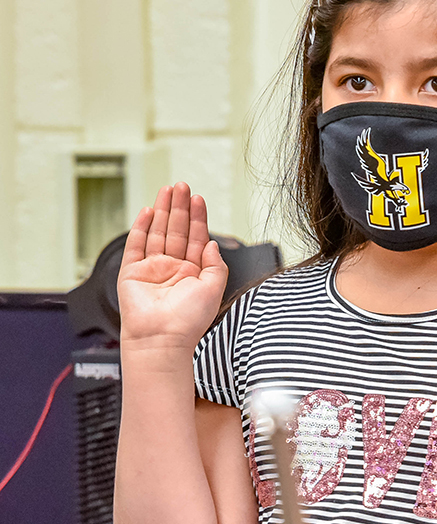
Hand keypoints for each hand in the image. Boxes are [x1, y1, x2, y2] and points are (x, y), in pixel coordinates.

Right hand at [117, 183, 228, 349]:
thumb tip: (213, 243)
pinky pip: (136, 244)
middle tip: (182, 186)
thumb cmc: (188, 321)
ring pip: (158, 232)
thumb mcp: (214, 288)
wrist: (162, 338)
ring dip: (163, 210)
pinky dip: (141, 227)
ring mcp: (152, 269)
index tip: (198, 198)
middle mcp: (173, 268)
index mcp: (193, 273)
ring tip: (168, 190)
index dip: (198, 217)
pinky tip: (149, 211)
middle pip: (177, 230)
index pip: (196, 238)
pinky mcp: (132, 272)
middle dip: (180, 207)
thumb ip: (216, 264)